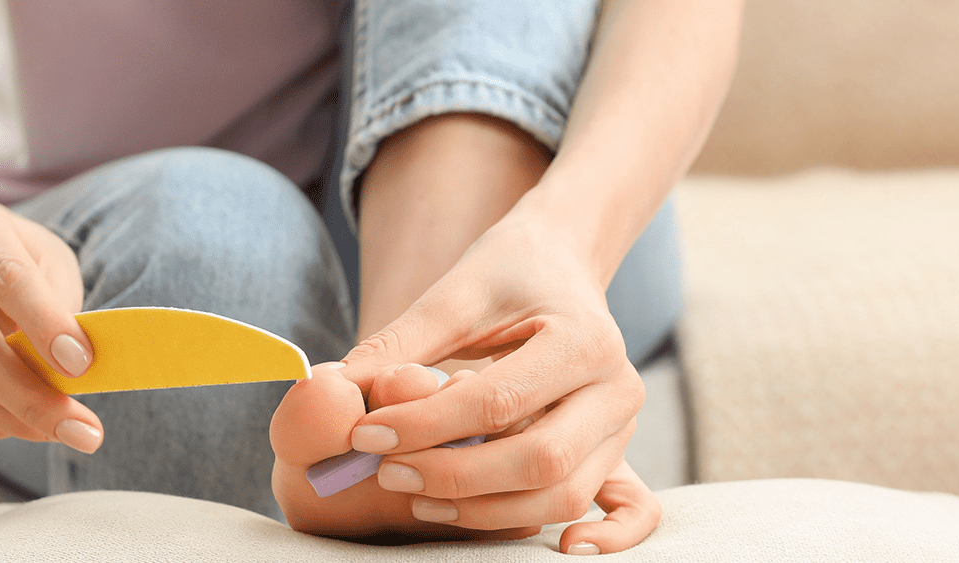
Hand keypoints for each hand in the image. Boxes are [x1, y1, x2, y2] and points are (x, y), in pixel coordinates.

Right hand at [0, 200, 104, 452]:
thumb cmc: (19, 262)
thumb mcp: (50, 263)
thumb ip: (62, 308)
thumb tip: (75, 374)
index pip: (7, 279)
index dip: (45, 326)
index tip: (83, 367)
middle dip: (31, 398)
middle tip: (82, 431)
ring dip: (10, 420)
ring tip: (56, 430)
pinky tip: (18, 423)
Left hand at [277, 218, 662, 553]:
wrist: (562, 266)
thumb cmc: (508, 273)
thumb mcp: (456, 294)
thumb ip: (401, 344)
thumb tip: (335, 389)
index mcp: (585, 340)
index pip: (498, 402)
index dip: (426, 426)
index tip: (365, 433)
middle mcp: (618, 389)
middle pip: (539, 460)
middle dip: (454, 476)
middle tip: (386, 471)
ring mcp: (622, 427)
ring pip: (560, 495)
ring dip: (484, 509)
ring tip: (418, 494)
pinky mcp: (613, 452)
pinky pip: (594, 505)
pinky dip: (567, 531)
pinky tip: (524, 537)